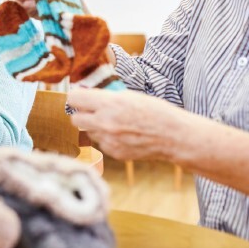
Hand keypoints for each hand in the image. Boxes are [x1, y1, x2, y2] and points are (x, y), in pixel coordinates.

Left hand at [67, 87, 190, 161]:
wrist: (173, 136)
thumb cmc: (155, 111)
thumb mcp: (130, 96)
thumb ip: (107, 96)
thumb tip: (88, 95)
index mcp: (109, 104)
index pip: (74, 99)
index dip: (76, 97)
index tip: (80, 97)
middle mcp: (105, 123)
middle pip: (75, 119)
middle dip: (82, 114)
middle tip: (92, 111)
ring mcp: (109, 140)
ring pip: (88, 132)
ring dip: (95, 127)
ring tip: (114, 123)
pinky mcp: (114, 153)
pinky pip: (101, 143)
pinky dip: (107, 138)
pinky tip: (123, 134)